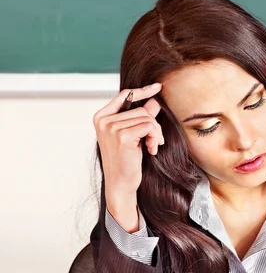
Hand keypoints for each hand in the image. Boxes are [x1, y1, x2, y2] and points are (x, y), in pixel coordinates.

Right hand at [93, 83, 163, 199]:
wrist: (121, 185)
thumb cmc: (127, 162)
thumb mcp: (133, 137)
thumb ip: (140, 118)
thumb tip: (154, 102)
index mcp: (102, 117)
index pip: (124, 95)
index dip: (143, 91)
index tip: (157, 87)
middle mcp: (104, 120)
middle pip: (140, 109)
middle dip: (154, 125)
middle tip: (155, 142)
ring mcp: (111, 127)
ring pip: (146, 118)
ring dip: (156, 133)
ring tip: (152, 147)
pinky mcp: (122, 136)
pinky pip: (149, 126)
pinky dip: (155, 137)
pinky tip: (151, 150)